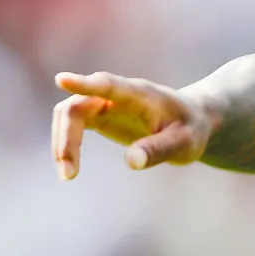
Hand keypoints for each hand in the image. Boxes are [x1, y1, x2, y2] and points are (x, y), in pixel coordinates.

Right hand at [51, 71, 215, 179]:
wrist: (192, 121)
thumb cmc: (191, 129)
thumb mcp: (184, 143)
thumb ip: (159, 149)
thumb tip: (131, 162)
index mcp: (139, 94)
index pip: (108, 85)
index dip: (85, 84)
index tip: (61, 80)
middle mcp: (117, 94)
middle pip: (78, 106)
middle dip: (66, 137)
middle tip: (68, 173)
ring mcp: (105, 103)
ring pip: (69, 114)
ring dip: (62, 142)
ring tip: (68, 175)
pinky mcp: (100, 115)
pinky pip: (72, 123)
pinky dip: (66, 144)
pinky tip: (69, 168)